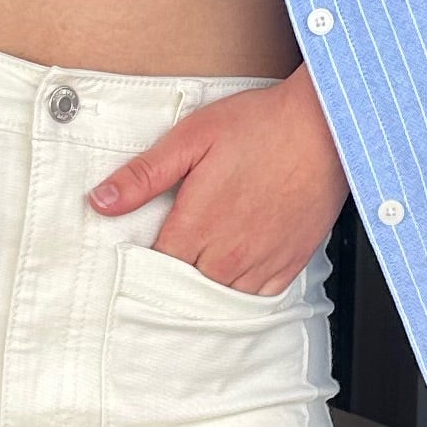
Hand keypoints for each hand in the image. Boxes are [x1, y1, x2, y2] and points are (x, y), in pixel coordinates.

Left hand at [86, 66, 347, 292]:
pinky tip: (232, 276)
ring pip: (219, 300)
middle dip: (169, 282)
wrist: (326, 128)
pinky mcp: (290, 263)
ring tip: (196, 270)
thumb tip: (100, 201)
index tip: (133, 258)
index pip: (153, 270)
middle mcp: (228, 255)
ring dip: (204, 289)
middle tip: (163, 267)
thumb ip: (143, 176)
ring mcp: (262, 263)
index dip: (139, 267)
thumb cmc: (261, 126)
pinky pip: (257, 298)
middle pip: (183, 291)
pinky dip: (240, 291)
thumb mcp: (191, 138)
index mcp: (197, 227)